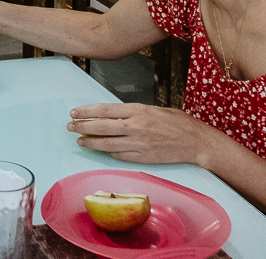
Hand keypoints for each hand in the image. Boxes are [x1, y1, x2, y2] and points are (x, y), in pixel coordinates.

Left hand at [67, 103, 221, 164]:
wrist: (196, 141)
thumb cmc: (177, 122)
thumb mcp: (154, 109)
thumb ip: (133, 112)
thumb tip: (113, 114)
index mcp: (137, 111)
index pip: (105, 110)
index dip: (87, 112)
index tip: (74, 112)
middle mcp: (135, 126)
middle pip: (102, 127)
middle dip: (83, 127)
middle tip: (70, 127)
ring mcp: (139, 143)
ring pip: (108, 143)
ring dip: (91, 142)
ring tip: (79, 141)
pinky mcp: (143, 158)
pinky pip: (120, 156)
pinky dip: (108, 153)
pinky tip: (100, 150)